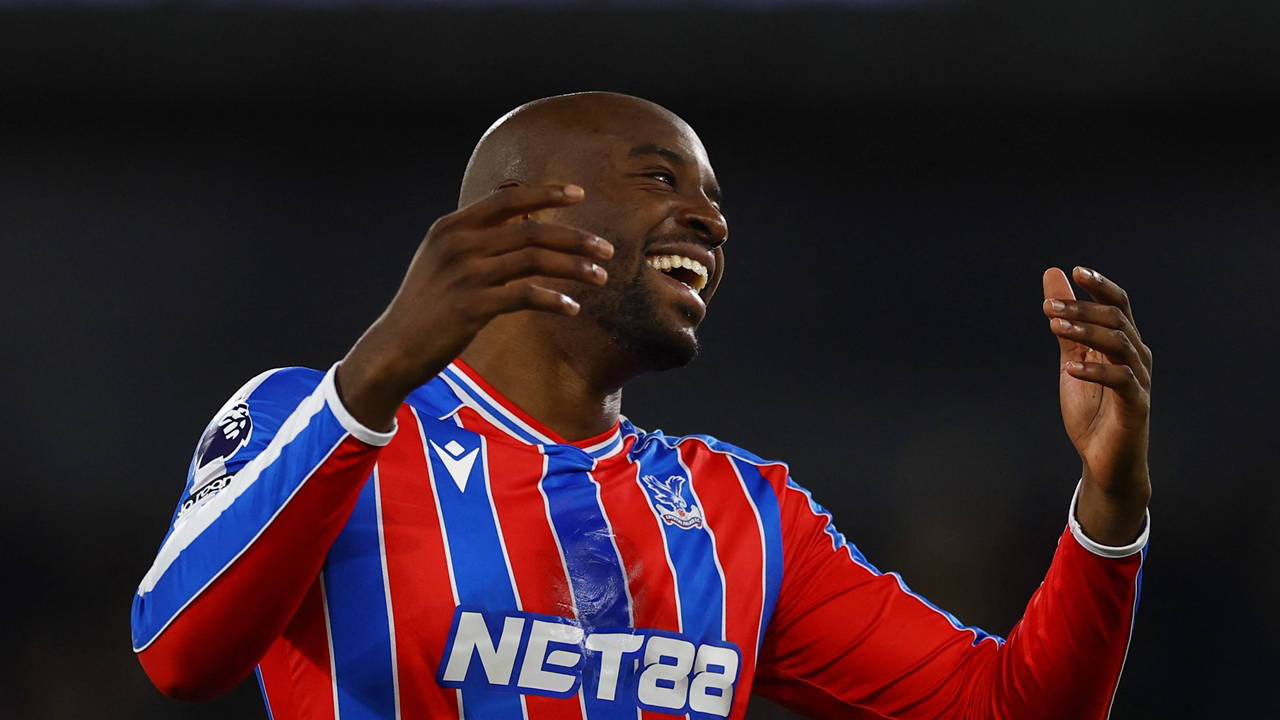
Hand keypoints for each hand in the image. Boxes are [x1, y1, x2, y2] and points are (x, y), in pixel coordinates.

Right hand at [337, 184, 613, 430]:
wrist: (395, 346)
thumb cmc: (426, 305)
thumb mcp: (441, 259)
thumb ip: (475, 237)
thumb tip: (518, 219)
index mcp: (451, 227)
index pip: (508, 198)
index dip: (546, 193)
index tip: (579, 194)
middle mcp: (458, 244)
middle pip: (532, 230)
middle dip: (576, 238)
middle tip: (607, 249)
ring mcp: (465, 274)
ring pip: (535, 260)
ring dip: (575, 268)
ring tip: (600, 278)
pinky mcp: (473, 306)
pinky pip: (526, 295)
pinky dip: (554, 300)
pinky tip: (572, 308)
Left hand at [1042, 266, 1151, 544]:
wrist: (1104, 459)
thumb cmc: (1092, 408)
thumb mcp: (1072, 360)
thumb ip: (1065, 324)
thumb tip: (1055, 278)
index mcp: (1124, 343)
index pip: (1119, 304)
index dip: (1101, 285)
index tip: (1075, 270)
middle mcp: (1137, 356)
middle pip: (1117, 318)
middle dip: (1082, 308)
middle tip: (1048, 306)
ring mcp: (1139, 380)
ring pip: (1120, 343)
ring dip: (1086, 331)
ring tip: (1054, 325)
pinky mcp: (1136, 405)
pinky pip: (1121, 380)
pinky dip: (1096, 370)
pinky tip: (1070, 368)